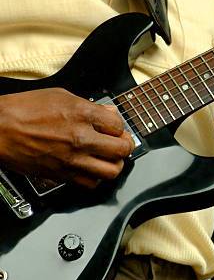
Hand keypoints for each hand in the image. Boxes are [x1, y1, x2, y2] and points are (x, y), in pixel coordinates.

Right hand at [0, 88, 134, 186]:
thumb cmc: (23, 110)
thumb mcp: (60, 96)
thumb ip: (89, 106)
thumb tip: (110, 114)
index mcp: (81, 114)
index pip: (119, 125)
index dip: (119, 127)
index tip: (114, 128)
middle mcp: (80, 138)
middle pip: (122, 149)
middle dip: (124, 146)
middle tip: (119, 144)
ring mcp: (72, 159)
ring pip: (111, 171)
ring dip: (114, 165)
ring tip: (109, 159)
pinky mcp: (62, 175)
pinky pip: (90, 184)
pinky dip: (95, 178)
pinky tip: (91, 169)